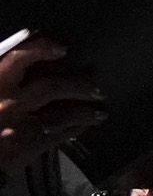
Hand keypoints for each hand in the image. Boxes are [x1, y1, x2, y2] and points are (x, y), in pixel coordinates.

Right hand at [0, 38, 102, 172]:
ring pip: (62, 113)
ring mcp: (17, 125)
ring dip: (85, 110)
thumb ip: (1, 78)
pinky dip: (75, 129)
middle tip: (95, 84)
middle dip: (77, 84)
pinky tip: (84, 126)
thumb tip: (21, 63)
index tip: (62, 49)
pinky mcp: (25, 147)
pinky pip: (58, 135)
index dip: (41, 49)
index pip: (18, 58)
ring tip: (99, 110)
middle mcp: (5, 101)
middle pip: (50, 87)